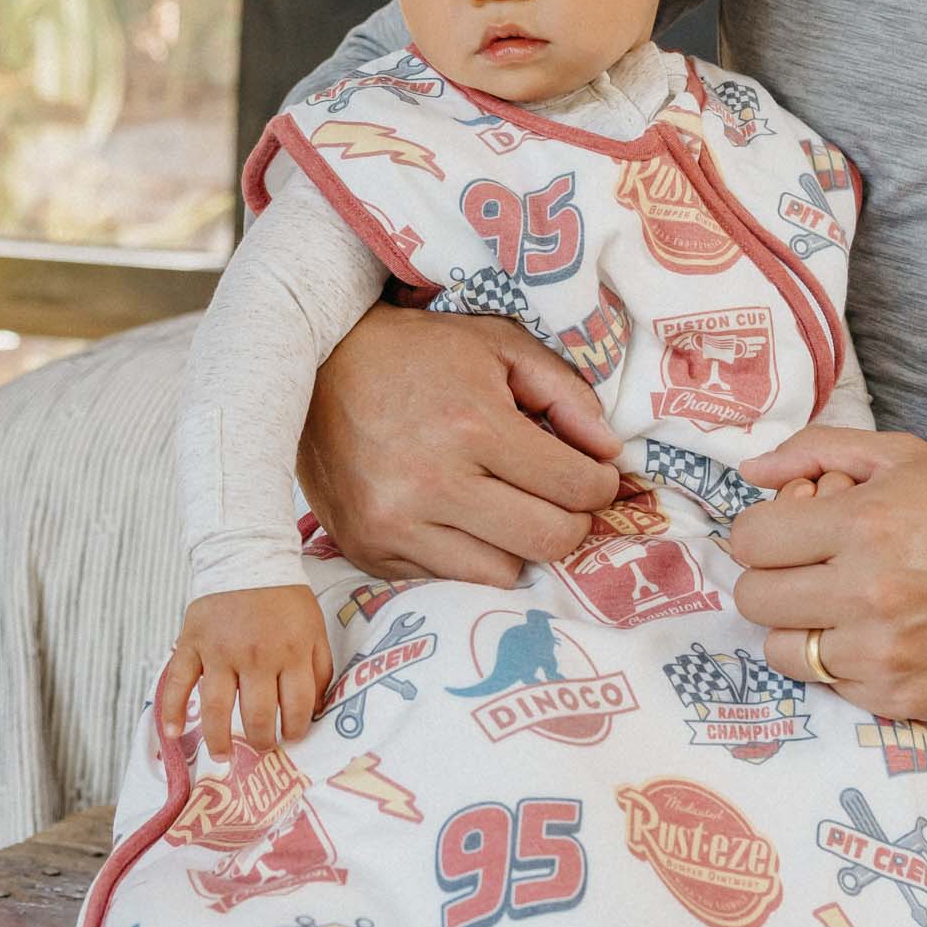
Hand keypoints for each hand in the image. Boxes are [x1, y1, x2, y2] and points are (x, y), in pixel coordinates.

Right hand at [159, 584, 332, 756]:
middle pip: (258, 715)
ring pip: (218, 708)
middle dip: (262, 739)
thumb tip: (315, 709)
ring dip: (220, 740)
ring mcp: (220, 651)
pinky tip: (175, 735)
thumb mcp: (315, 628)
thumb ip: (319, 667)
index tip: (292, 736)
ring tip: (224, 757)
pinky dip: (172, 711)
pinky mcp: (192, 644)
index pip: (297, 707)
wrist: (247, 556)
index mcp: (291, 652)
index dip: (296, 729)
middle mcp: (256, 656)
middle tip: (262, 746)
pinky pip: (179, 682)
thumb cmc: (285, 598)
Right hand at [296, 305, 621, 585]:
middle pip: (548, 541)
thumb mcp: (498, 346)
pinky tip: (458, 516)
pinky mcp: (367, 550)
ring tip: (506, 507)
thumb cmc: (418, 351)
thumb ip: (566, 394)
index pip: (574, 488)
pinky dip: (466, 554)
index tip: (594, 477)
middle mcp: (433, 484)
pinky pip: (447, 580)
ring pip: (502, 574)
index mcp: (474, 427)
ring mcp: (395, 525)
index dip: (599, 486)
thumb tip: (609, 453)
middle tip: (562, 499)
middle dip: (571, 521)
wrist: (317, 365)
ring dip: (517, 545)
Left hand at [729, 428, 926, 718]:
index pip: (750, 540)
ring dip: (800, 626)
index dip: (762, 531)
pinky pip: (828, 685)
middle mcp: (866, 591)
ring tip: (842, 604)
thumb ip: (817, 450)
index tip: (788, 531)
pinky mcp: (898, 697)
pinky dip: (842, 662)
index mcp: (862, 524)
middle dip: (772, 577)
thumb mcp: (904, 456)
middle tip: (811, 568)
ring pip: (781, 650)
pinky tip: (878, 635)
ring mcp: (881, 652)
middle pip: (754, 598)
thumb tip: (749, 472)